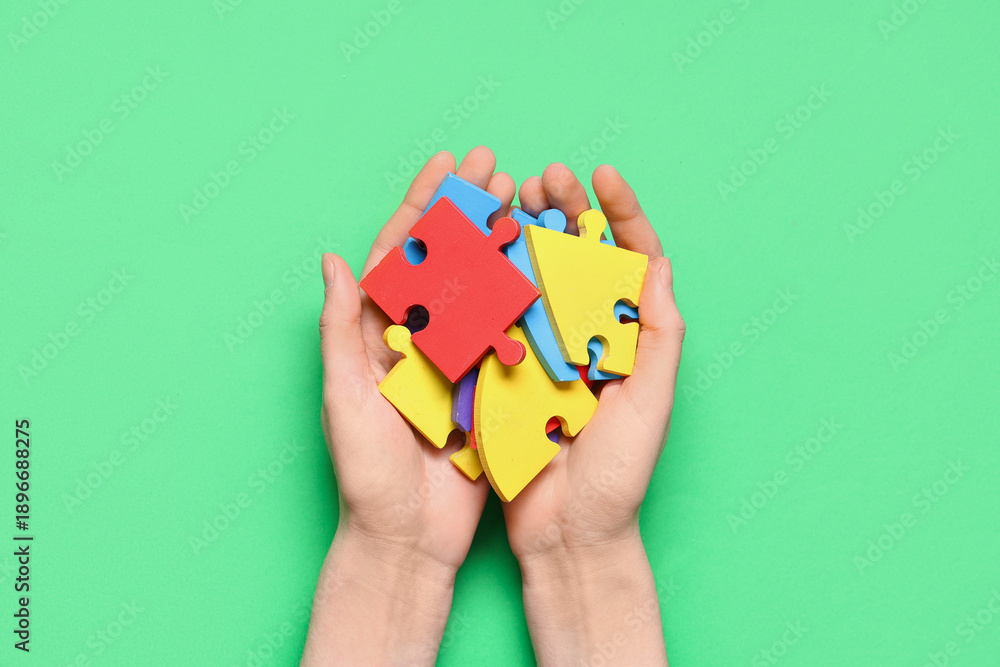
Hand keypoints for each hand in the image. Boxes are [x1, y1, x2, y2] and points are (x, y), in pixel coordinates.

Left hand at [302, 147, 515, 665]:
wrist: (409, 540)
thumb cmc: (367, 476)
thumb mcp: (346, 398)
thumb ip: (342, 331)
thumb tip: (334, 260)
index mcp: (378, 336)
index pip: (401, 256)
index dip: (422, 206)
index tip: (447, 164)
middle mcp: (419, 340)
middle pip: (448, 260)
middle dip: (468, 210)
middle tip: (495, 167)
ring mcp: (456, 362)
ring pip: (482, 289)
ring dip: (501, 243)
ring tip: (524, 201)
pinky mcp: (487, 389)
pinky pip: (508, 336)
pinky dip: (524, 298)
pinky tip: (546, 266)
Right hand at [503, 163, 683, 665]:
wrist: (565, 535)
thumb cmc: (616, 477)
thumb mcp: (649, 405)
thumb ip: (659, 337)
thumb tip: (659, 265)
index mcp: (630, 338)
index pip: (631, 260)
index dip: (620, 212)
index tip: (601, 175)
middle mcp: (589, 337)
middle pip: (580, 259)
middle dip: (565, 211)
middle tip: (545, 177)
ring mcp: (546, 353)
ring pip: (536, 279)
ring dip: (524, 234)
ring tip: (511, 197)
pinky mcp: (508, 372)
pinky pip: (499, 318)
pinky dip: (490, 282)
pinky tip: (478, 251)